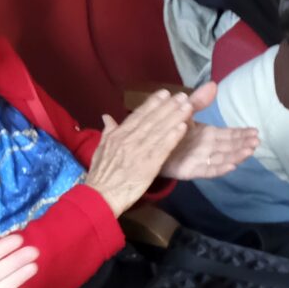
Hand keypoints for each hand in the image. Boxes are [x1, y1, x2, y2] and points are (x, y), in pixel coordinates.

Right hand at [79, 89, 192, 213]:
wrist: (101, 194)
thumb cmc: (101, 173)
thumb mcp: (101, 148)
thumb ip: (108, 131)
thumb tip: (107, 116)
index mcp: (118, 135)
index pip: (138, 115)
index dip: (152, 104)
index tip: (164, 93)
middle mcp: (129, 139)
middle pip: (152, 120)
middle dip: (168, 107)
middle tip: (182, 96)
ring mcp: (139, 151)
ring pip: (159, 131)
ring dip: (174, 117)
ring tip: (187, 107)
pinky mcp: (148, 164)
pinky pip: (162, 148)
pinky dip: (172, 137)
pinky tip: (182, 128)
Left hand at [157, 82, 258, 178]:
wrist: (147, 148)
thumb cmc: (169, 130)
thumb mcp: (184, 112)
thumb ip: (198, 102)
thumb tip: (213, 84)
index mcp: (207, 135)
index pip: (228, 134)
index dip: (242, 133)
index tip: (255, 131)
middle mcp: (206, 148)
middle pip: (229, 146)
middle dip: (243, 144)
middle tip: (256, 141)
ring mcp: (200, 160)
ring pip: (222, 158)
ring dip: (236, 156)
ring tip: (249, 151)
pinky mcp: (190, 170)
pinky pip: (206, 171)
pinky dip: (219, 169)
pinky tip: (231, 167)